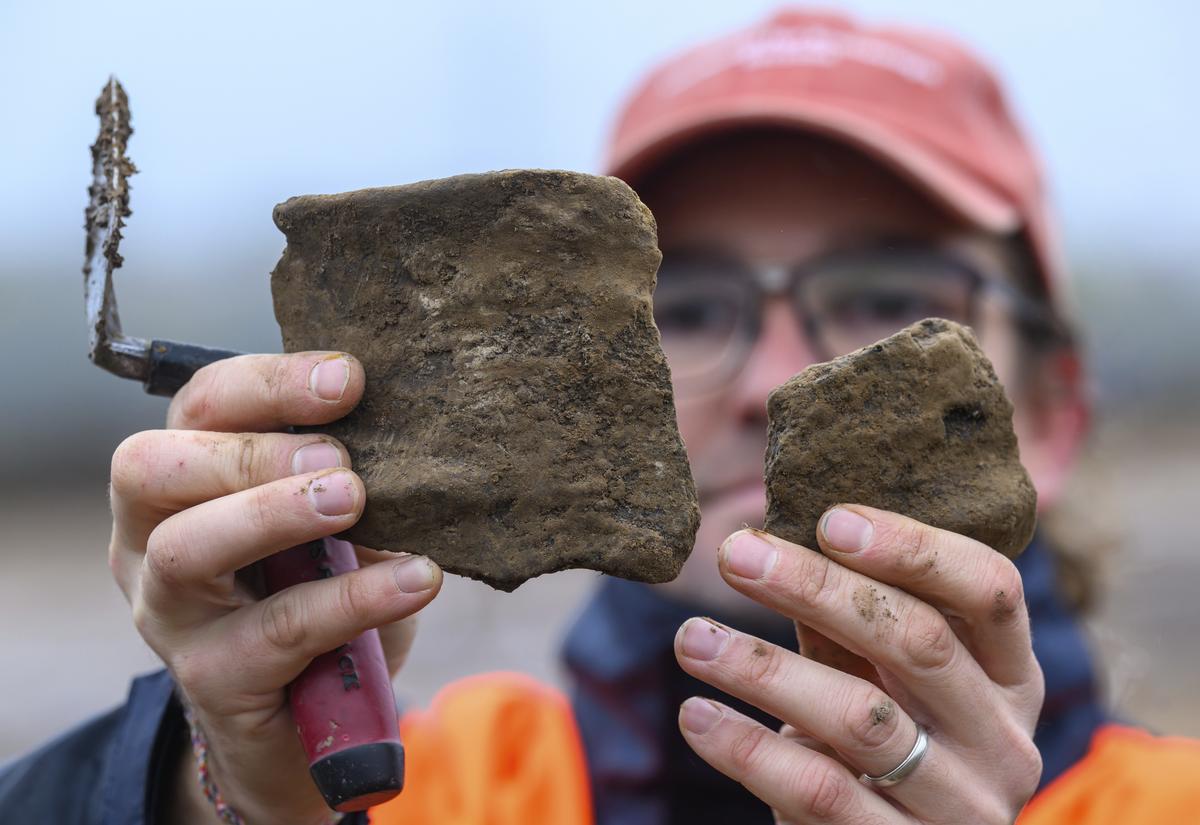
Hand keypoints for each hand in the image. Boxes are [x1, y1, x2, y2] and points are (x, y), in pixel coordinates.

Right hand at [108, 352, 442, 824]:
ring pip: (186, 550)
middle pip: (152, 467)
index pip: (199, 404)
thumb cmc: (320, 594)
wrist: (307, 724)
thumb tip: (414, 430)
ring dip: (273, 514)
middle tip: (338, 459)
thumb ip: (348, 477)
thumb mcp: (336, 524)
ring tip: (353, 500)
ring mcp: (169, 613)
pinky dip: (350, 598)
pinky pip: (274, 632)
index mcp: (182, 478)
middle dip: (249, 451)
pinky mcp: (211, 678)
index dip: (269, 383)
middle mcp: (150, 538)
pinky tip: (415, 578)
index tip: (351, 378)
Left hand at [673, 506, 1043, 823]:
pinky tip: (697, 714)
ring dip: (763, 668)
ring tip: (692, 638)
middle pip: (919, 642)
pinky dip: (748, 750)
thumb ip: (853, 621)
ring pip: (860, 718)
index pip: (992, 592)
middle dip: (817, 587)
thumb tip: (772, 538)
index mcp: (1010, 677)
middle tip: (735, 553)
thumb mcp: (885, 683)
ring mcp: (960, 806)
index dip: (915, 548)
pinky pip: (819, 791)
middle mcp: (1001, 741)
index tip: (829, 519)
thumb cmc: (882, 749)